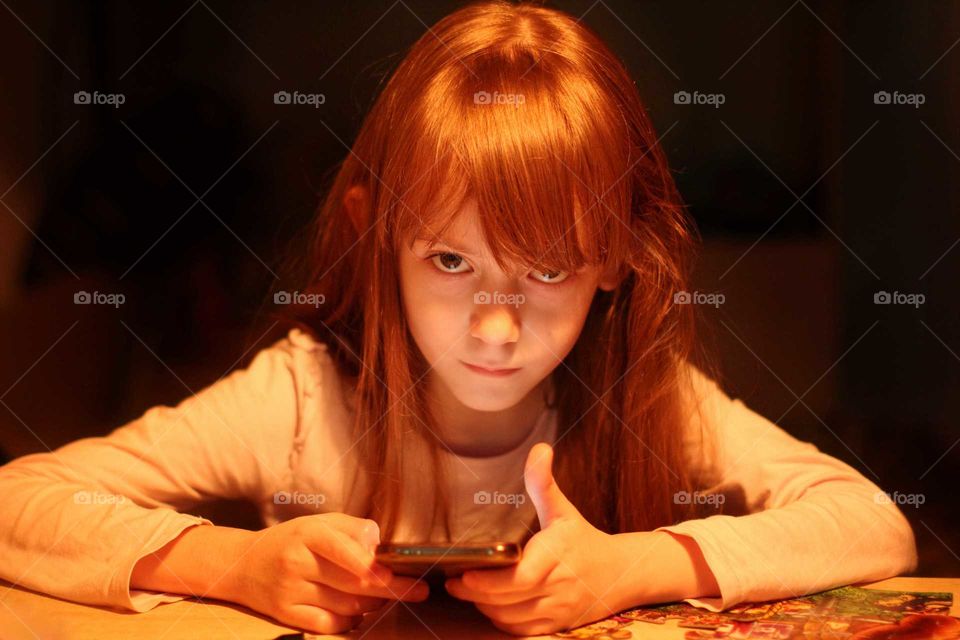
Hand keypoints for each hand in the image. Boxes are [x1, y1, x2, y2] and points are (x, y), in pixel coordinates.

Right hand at [231, 513, 429, 633]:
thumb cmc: (291, 541)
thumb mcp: (318, 523)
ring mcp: (290, 590)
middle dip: (391, 588)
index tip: (401, 573)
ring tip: (384, 595)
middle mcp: (297, 561)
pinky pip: (329, 623)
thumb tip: (379, 544)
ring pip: (346, 604)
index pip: (346, 550)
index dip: (376, 566)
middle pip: (353, 582)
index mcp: (308, 533)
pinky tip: (357, 609)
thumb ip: (352, 529)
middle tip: (418, 591)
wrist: (242, 564)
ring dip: (372, 603)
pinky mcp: (285, 613)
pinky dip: (350, 619)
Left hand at [444, 443, 627, 635]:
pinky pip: (521, 630)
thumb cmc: (583, 539)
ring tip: (467, 590)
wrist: (619, 574)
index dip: (488, 582)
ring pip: (511, 618)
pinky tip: (489, 604)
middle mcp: (559, 586)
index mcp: (558, 555)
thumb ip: (544, 483)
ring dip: (485, 607)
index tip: (463, 575)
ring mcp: (558, 610)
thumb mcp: (562, 510)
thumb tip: (539, 449)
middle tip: (453, 582)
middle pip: (509, 600)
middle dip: (476, 594)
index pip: (520, 577)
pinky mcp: (556, 625)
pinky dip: (501, 621)